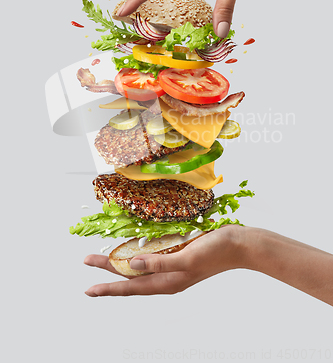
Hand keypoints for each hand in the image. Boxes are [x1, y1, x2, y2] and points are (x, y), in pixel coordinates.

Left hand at [84, 225, 244, 295]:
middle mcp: (167, 276)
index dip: (108, 287)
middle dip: (108, 269)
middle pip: (131, 276)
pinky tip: (132, 247)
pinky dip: (139, 252)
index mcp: (168, 282)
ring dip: (121, 261)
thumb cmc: (217, 252)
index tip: (88, 288)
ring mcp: (173, 266)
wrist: (239, 244)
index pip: (131, 287)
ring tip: (104, 257)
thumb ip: (159, 263)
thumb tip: (131, 266)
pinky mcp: (178, 254)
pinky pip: (153, 256)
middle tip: (87, 260)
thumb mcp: (188, 258)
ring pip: (140, 266)